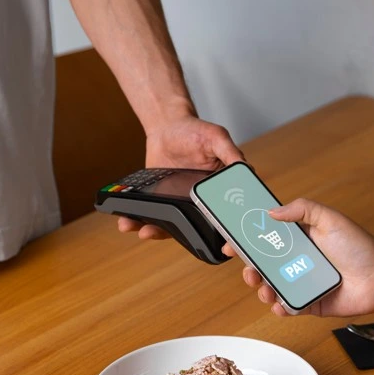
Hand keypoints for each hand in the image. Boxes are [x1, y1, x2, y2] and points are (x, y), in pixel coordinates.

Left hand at [118, 114, 244, 238]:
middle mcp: (203, 204)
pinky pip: (152, 216)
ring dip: (157, 232)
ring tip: (144, 232)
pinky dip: (138, 222)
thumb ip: (231, 153)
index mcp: (223, 192)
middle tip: (186, 241)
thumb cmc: (195, 131)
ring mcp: (181, 205)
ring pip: (172, 227)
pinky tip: (127, 223)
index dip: (232, 236)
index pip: (230, 219)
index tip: (227, 247)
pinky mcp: (162, 202)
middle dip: (190, 240)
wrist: (166, 127)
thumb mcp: (216, 138)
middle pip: (199, 230)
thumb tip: (246, 170)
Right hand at [225, 198, 373, 316]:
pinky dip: (279, 307)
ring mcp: (301, 283)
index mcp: (299, 240)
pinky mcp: (308, 303)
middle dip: (249, 268)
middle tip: (248, 270)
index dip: (246, 240)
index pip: (266, 238)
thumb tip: (272, 212)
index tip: (231, 242)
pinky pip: (287, 307)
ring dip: (261, 289)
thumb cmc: (359, 247)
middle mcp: (297, 262)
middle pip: (263, 265)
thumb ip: (302, 209)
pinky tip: (279, 304)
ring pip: (271, 288)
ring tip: (265, 288)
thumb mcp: (330, 219)